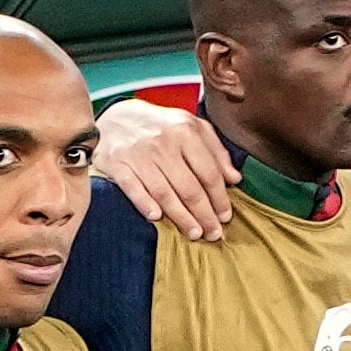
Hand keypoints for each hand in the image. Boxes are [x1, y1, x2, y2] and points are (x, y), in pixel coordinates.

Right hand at [92, 94, 236, 238]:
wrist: (115, 116)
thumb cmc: (161, 127)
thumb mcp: (192, 128)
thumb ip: (216, 151)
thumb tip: (235, 179)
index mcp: (186, 131)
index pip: (209, 172)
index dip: (220, 198)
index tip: (226, 217)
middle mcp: (162, 142)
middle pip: (188, 187)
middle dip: (204, 214)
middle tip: (213, 233)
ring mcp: (138, 153)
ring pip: (164, 192)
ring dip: (180, 216)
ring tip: (193, 233)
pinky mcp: (115, 162)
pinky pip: (132, 188)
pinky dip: (144, 204)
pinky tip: (156, 218)